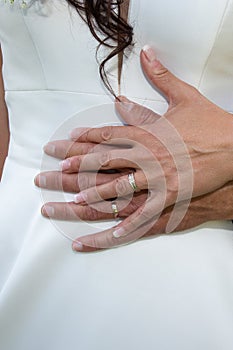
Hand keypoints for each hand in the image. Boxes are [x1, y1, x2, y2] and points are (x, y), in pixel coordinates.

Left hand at [49, 46, 232, 242]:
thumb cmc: (210, 124)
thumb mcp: (185, 96)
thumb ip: (161, 78)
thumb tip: (147, 55)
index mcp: (146, 132)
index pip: (105, 135)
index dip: (81, 140)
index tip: (61, 144)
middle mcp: (146, 156)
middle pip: (102, 162)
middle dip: (74, 168)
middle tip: (51, 174)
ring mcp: (156, 179)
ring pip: (116, 189)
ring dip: (92, 196)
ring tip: (70, 201)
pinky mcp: (169, 198)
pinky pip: (142, 216)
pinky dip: (123, 227)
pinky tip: (109, 234)